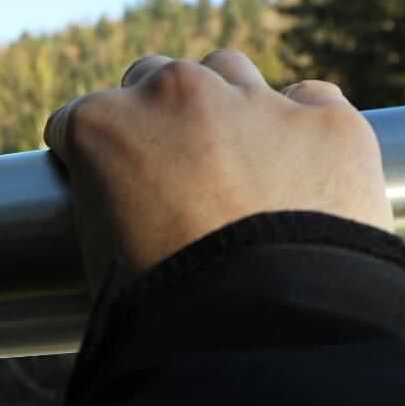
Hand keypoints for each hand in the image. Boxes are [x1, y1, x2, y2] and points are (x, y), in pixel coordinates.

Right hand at [44, 49, 393, 290]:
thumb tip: (131, 217)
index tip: (105, 188)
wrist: (260, 333)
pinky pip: (312, 100)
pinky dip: (303, 131)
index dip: (90, 157)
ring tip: (239, 165)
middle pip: (153, 78)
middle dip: (158, 117)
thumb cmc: (163, 312)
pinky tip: (302, 174)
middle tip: (173, 174)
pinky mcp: (327, 122)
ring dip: (227, 105)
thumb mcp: (102, 257)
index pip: (77, 120)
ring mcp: (254, 101)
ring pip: (229, 72)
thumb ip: (108, 209)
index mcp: (103, 126)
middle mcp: (173, 93)